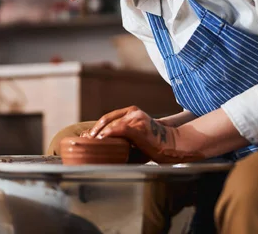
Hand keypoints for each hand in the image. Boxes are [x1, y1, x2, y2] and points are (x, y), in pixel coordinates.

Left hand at [84, 106, 204, 163]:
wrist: (171, 145)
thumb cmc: (152, 144)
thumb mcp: (134, 136)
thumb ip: (120, 136)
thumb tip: (100, 143)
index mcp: (132, 112)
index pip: (108, 117)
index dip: (97, 126)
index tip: (88, 136)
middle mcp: (133, 113)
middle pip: (107, 120)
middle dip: (95, 130)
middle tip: (87, 140)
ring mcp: (136, 119)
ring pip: (111, 124)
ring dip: (99, 133)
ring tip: (91, 142)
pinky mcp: (138, 128)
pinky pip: (119, 129)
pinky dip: (108, 133)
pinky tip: (101, 140)